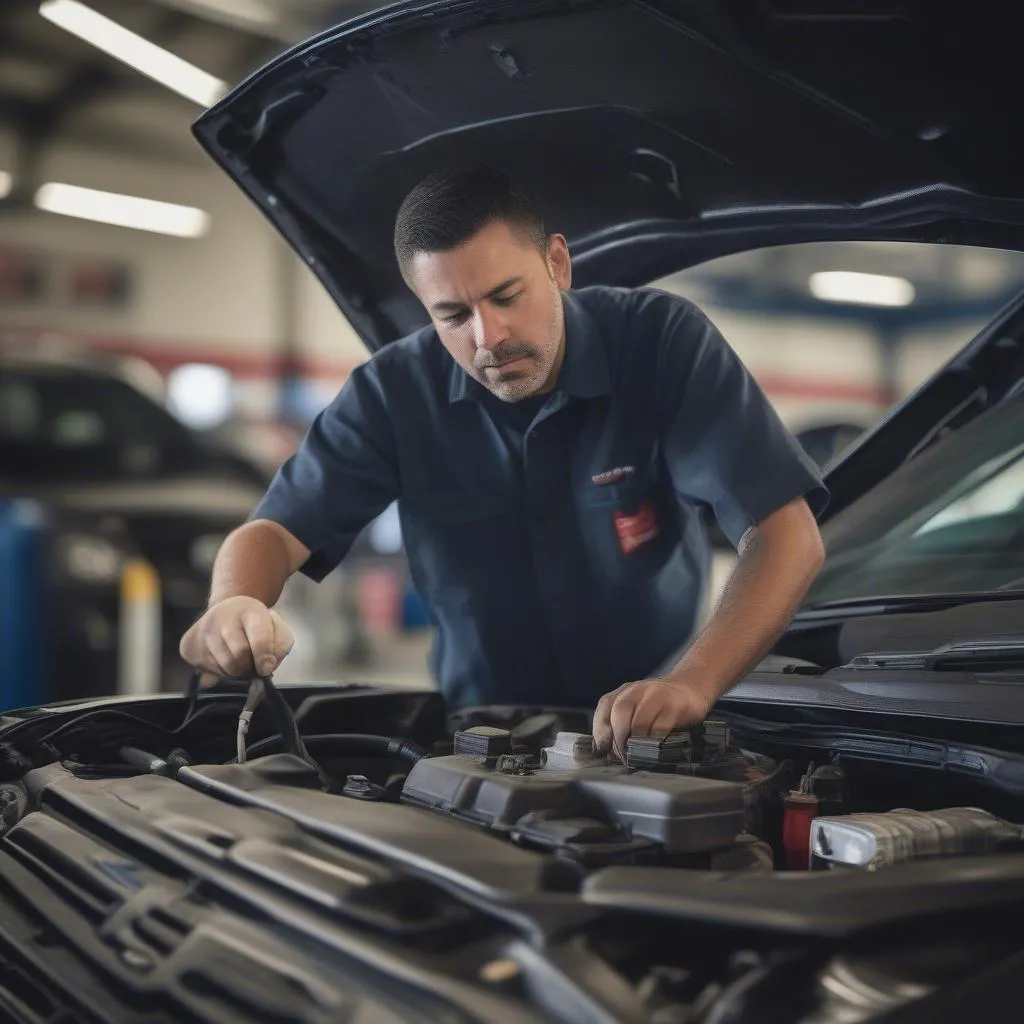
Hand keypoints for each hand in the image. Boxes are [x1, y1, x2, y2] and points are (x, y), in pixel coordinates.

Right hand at [179, 596, 294, 683]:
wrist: (228, 611)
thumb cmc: (255, 623)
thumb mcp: (277, 628)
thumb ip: (280, 646)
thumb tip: (266, 667)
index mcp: (250, 611)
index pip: (260, 639)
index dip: (264, 658)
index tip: (265, 669)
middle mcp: (222, 617)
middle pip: (239, 656)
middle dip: (249, 666)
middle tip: (252, 664)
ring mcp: (203, 631)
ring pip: (224, 666)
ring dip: (235, 671)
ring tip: (239, 661)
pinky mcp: (189, 645)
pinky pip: (208, 671)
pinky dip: (220, 672)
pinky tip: (223, 659)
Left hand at [593, 674, 713, 760]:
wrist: (690, 689)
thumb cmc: (658, 705)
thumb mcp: (636, 709)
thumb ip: (620, 725)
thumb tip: (608, 753)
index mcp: (623, 692)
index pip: (604, 708)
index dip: (601, 732)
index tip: (604, 750)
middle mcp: (637, 690)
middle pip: (619, 713)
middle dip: (619, 739)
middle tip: (624, 756)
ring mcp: (657, 695)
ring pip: (639, 721)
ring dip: (636, 744)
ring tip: (638, 756)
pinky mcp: (676, 706)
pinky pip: (661, 728)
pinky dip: (654, 742)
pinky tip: (655, 749)